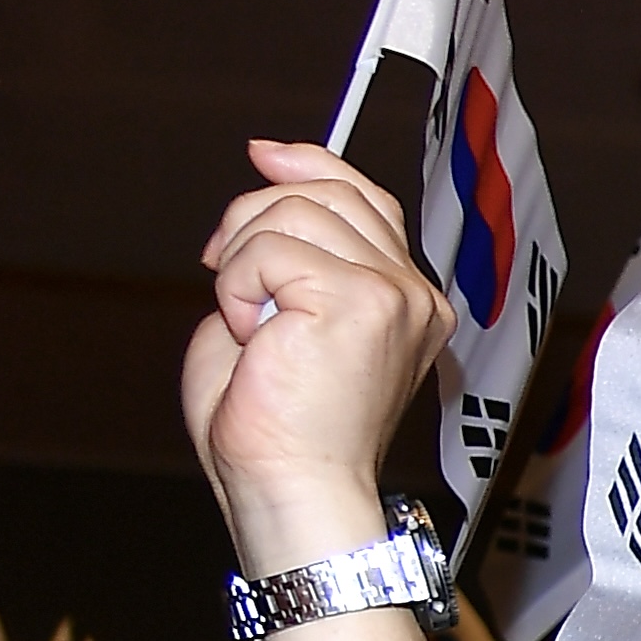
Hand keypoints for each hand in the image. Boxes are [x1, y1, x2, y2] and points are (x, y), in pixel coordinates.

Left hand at [178, 140, 447, 588]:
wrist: (287, 485)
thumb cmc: (276, 424)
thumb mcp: (278, 314)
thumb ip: (288, 251)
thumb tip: (270, 173)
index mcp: (404, 300)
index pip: (365, 198)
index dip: (309, 163)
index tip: (262, 156)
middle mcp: (413, 293)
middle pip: (325, 192)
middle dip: (253, 219)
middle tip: (226, 279)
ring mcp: (395, 295)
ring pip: (295, 210)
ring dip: (243, 259)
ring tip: (247, 321)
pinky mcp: (362, 302)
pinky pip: (271, 249)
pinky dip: (238, 287)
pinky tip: (252, 335)